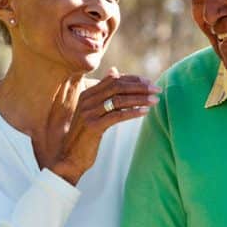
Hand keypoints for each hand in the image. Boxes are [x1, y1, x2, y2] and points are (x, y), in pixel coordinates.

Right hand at [50, 68, 159, 184]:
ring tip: (155, 100)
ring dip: (140, 99)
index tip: (148, 82)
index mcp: (87, 94)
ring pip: (119, 100)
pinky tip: (145, 112)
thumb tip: (114, 71)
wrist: (70, 155)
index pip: (113, 80)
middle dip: (139, 87)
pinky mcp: (93, 126)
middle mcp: (87, 100)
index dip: (133, 79)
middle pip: (117, 87)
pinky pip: (117, 115)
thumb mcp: (93, 110)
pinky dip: (133, 112)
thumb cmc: (85, 134)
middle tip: (156, 89)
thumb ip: (103, 92)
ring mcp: (89, 112)